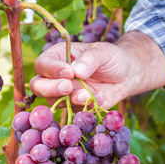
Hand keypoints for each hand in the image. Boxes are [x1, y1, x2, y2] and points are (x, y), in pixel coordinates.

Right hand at [30, 31, 164, 108]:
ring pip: (53, 101)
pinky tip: (100, 98)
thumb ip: (90, 59)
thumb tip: (76, 71)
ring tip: (88, 95)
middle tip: (68, 87)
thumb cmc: (111, 58)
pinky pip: (73, 111)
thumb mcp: (104, 52)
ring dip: (70, 100)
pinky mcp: (74, 106)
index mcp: (59, 56)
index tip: (68, 73)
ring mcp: (63, 93)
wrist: (125, 76)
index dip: (52, 70)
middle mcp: (56, 75)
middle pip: (38, 85)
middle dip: (51, 88)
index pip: (43, 64)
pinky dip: (85, 107)